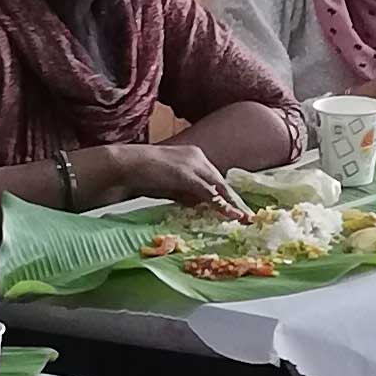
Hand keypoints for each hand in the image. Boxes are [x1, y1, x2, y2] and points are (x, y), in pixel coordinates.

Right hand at [78, 137, 239, 212]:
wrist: (125, 167)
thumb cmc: (142, 176)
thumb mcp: (170, 186)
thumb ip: (185, 192)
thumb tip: (199, 203)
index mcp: (193, 157)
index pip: (216, 179)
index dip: (228, 196)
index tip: (239, 210)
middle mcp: (197, 157)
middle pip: (222, 183)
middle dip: (236, 201)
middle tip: (249, 217)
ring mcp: (193, 164)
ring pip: (219, 187)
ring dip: (233, 205)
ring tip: (245, 219)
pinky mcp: (187, 175)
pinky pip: (209, 193)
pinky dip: (221, 205)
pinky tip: (231, 215)